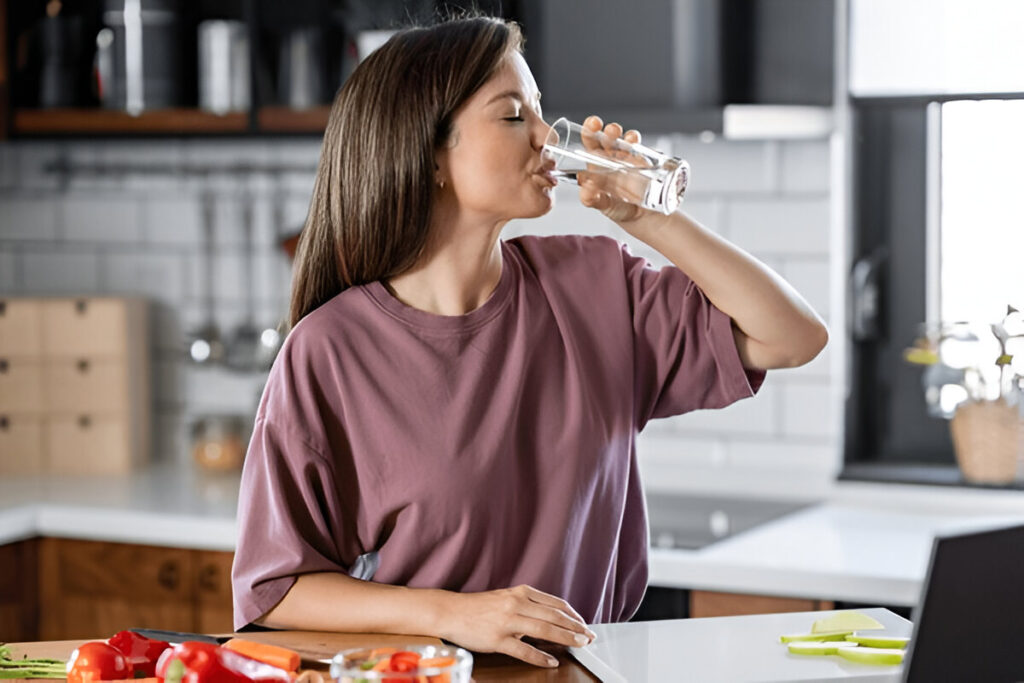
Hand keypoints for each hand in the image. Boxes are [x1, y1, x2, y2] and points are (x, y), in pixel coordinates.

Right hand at [435, 584, 595, 667]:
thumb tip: (548, 618)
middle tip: (590, 636)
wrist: (451, 611)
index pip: (556, 604)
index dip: (574, 615)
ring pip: (544, 630)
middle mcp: (516, 604)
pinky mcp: (497, 639)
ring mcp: (507, 621)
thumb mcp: (506, 598)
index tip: (584, 624)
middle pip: (554, 616)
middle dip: (576, 627)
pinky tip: (551, 662)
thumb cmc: (477, 607)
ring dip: (566, 638)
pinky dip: (540, 657)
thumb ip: (527, 605)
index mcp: (521, 593)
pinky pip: (523, 650)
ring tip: (580, 645)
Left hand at [577, 115, 653, 225]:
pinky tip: (632, 140)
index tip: (590, 126)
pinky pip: (638, 146)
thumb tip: (584, 187)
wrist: (646, 217)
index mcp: (598, 166)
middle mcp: (612, 159)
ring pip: (620, 138)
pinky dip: (634, 140)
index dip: (589, 133)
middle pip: (604, 137)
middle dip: (601, 128)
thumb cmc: (620, 210)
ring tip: (614, 132)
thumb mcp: (604, 205)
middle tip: (598, 125)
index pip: (591, 145)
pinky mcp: (643, 161)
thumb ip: (592, 198)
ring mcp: (627, 158)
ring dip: (616, 132)